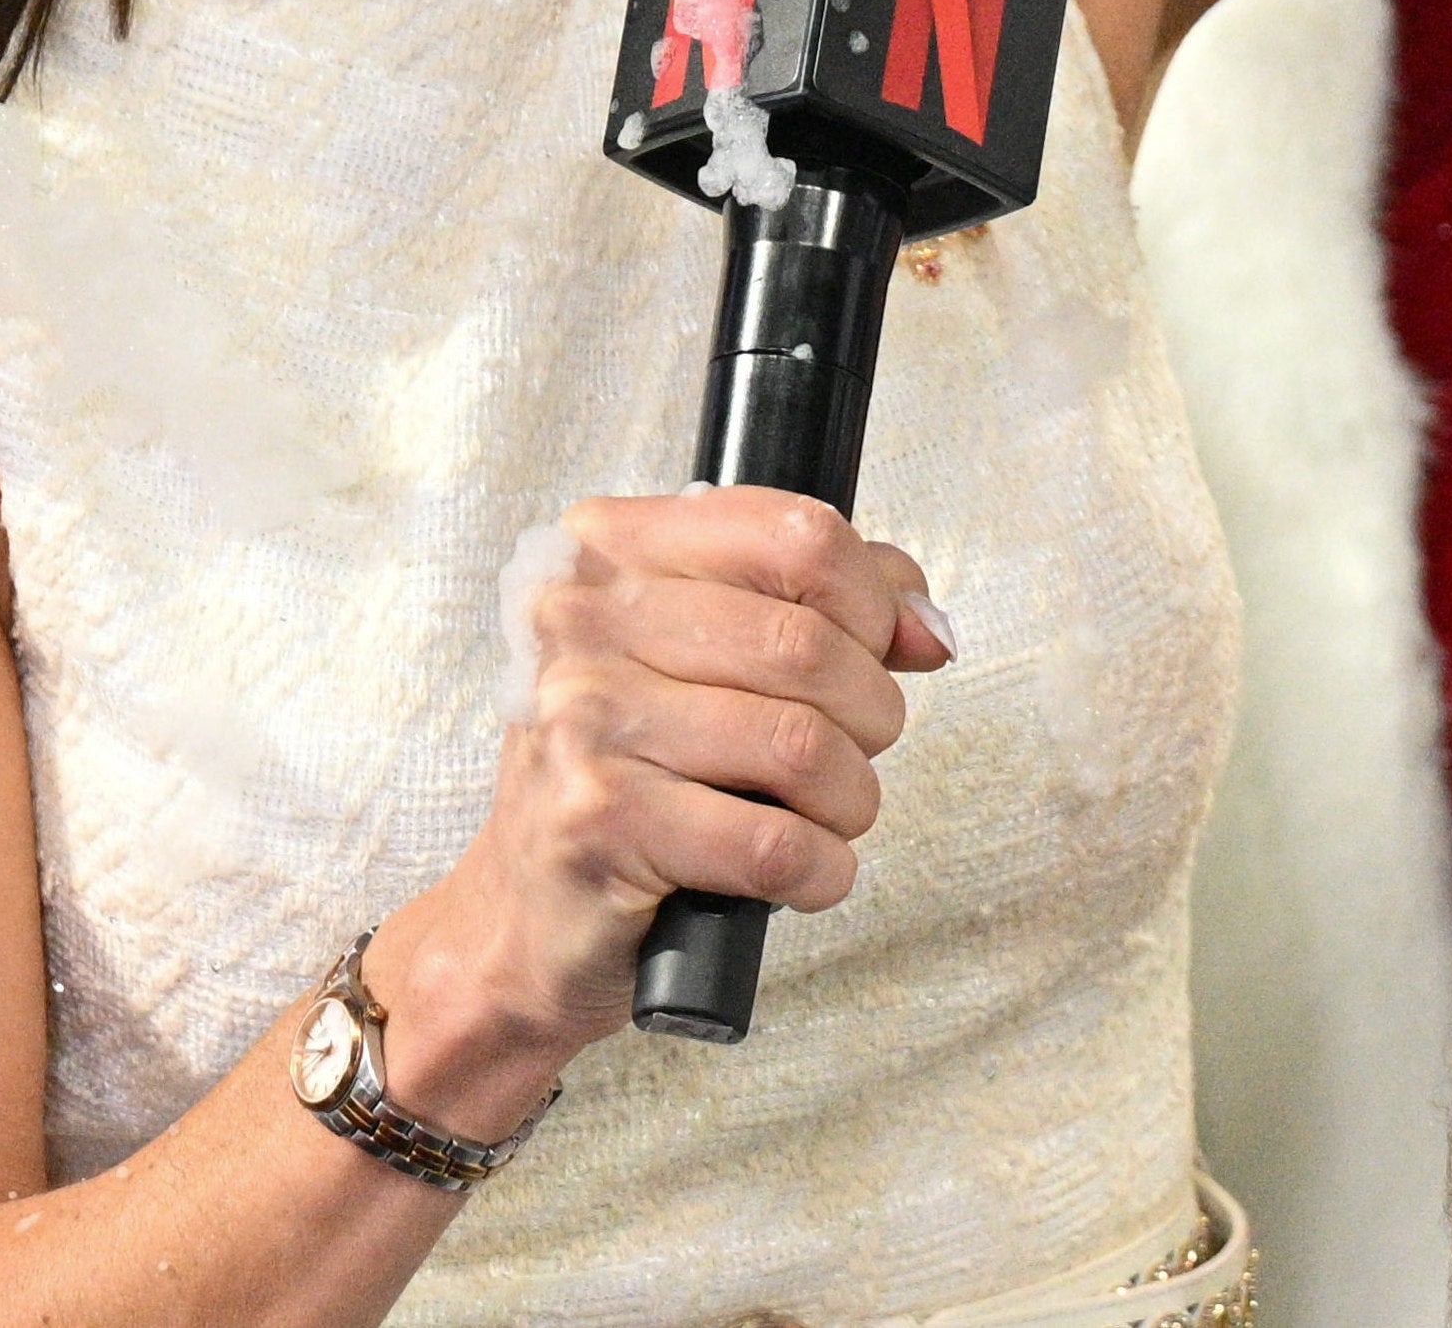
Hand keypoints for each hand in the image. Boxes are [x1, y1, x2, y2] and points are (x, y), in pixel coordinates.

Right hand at [372, 489, 954, 1067]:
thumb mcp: (706, 659)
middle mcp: (582, 619)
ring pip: (803, 745)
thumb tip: (928, 626)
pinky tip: (801, 873)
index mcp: (609, 548)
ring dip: (850, 800)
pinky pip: (774, 844)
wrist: (523, 918)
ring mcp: (582, 718)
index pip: (797, 534)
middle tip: (852, 753)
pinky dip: (820, 870)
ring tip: (825, 817)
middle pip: (809, 644)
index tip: (878, 652)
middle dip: (870, 715)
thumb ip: (823, 611)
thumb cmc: (627, 777)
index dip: (870, 601)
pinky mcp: (599, 822)